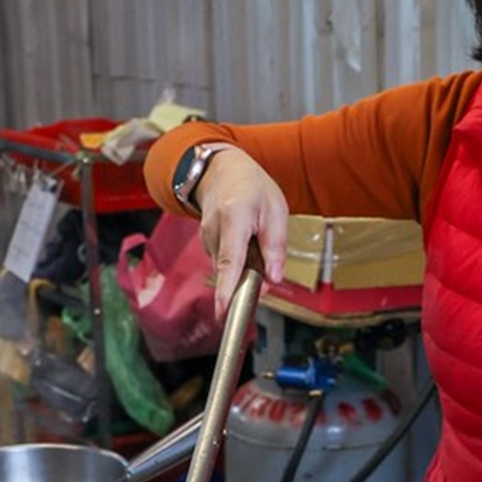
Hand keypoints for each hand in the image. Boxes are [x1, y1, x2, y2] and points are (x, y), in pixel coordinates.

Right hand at [196, 151, 288, 315]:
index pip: (230, 260)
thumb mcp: (276, 210)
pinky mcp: (205, 244)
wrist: (221, 170)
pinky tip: (245, 243)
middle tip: (265, 263)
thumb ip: (275, 246)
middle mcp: (213, 229)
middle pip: (229, 270)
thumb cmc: (252, 187)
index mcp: (233, 216)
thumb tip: (273, 279)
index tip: (223, 311)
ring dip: (245, 266)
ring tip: (255, 240)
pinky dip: (238, 261)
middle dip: (247, 279)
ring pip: (228, 268)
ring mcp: (205, 237)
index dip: (226, 289)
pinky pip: (225, 262)